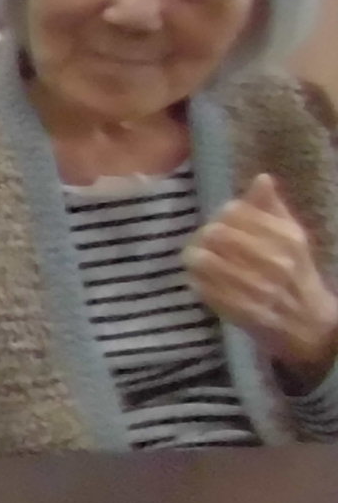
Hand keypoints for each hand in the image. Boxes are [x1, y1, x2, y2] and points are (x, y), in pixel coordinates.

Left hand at [185, 174, 337, 382]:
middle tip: (200, 242)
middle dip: (201, 236)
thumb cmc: (295, 273)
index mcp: (288, 237)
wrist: (309, 323)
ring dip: (193, 257)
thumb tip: (261, 178)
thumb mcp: (291, 237)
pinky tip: (199, 281)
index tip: (218, 222)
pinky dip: (196, 282)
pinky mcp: (243, 312)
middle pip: (216, 233)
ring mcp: (259, 288)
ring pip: (205, 260)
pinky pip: (204, 289)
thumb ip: (273, 208)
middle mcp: (276, 261)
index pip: (236, 211)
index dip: (219, 215)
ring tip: (195, 259)